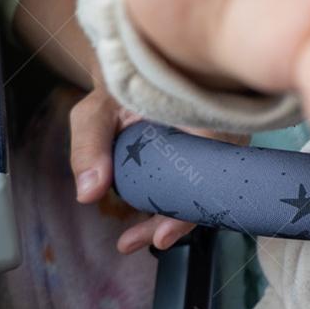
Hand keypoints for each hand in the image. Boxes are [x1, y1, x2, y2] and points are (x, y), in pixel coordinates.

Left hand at [69, 81, 247, 252]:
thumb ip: (89, 146)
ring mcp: (221, 140)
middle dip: (181, 220)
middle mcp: (221, 127)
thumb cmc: (120, 86)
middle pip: (213, 184)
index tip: (162, 234)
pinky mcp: (213, 150)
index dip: (191, 204)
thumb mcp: (96, 110)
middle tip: (145, 241)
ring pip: (211, 186)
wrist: (138, 67)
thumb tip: (88, 194)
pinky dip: (183, 202)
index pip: (207, 165)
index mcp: (199, 112)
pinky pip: (205, 180)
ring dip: (179, 215)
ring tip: (136, 238)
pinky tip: (154, 222)